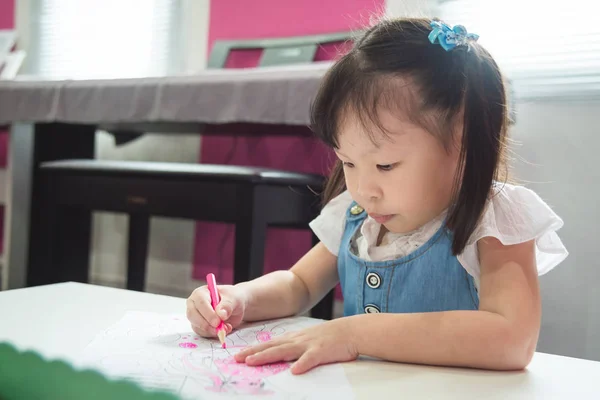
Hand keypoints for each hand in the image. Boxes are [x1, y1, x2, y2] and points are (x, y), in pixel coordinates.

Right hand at [186, 284, 246, 337]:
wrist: (236, 307)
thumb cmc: (232, 299)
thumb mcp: (234, 299)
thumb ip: (227, 305)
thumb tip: (221, 314)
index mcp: (201, 292)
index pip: (200, 302)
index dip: (208, 313)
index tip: (218, 322)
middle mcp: (195, 304)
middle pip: (192, 315)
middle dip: (206, 324)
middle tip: (219, 329)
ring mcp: (195, 316)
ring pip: (196, 326)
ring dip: (211, 330)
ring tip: (226, 327)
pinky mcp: (199, 326)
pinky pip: (202, 333)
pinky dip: (212, 334)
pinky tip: (223, 329)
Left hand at [234, 318, 358, 374]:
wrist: (351, 331)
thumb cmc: (330, 338)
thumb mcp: (308, 341)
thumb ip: (295, 348)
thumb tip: (281, 359)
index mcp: (294, 339)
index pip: (270, 344)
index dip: (253, 349)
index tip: (238, 355)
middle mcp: (297, 340)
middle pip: (272, 346)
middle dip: (253, 352)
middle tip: (236, 359)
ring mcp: (309, 345)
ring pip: (285, 351)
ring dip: (267, 356)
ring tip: (252, 362)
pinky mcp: (322, 351)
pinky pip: (311, 359)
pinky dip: (302, 364)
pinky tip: (293, 371)